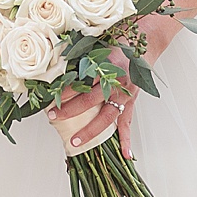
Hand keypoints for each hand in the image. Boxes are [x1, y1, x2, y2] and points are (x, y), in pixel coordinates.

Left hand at [47, 14, 180, 155]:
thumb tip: (56, 66)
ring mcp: (126, 94)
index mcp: (108, 64)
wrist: (145, 42)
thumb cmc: (118, 41)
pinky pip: (128, 122)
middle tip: (53, 116)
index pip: (83, 80)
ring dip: (90, 130)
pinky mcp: (131, 101)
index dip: (66, 89)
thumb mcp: (97, 43)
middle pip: (92, 100)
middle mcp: (118, 81)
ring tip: (74, 141)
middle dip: (71, 110)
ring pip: (107, 116)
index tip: (51, 95)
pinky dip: (126, 139)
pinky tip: (125, 155)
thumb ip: (81, 55)